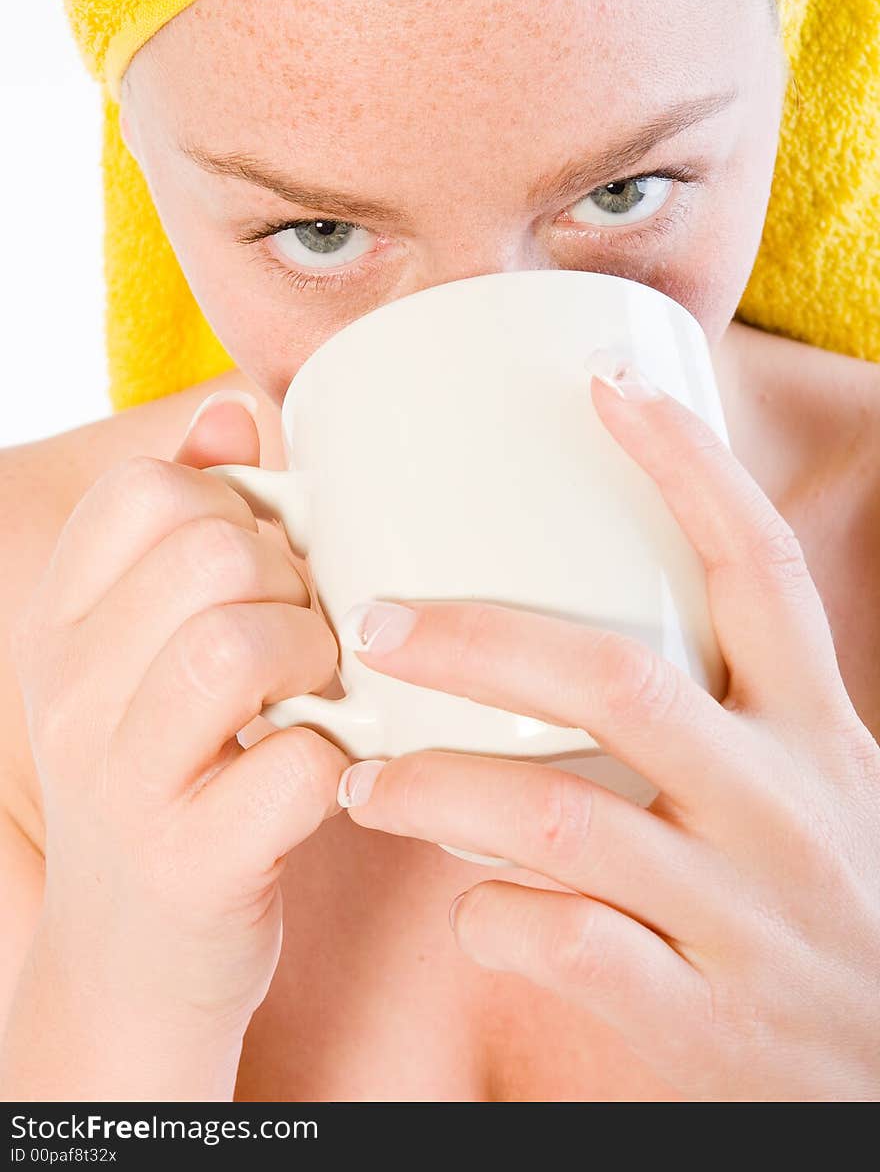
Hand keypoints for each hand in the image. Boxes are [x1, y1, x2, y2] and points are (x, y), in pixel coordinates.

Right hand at [5, 392, 347, 1092]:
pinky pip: (297, 763)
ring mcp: (123, 783)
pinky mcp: (190, 865)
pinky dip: (339, 758)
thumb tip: (236, 412)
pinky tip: (327, 768)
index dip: (238, 507)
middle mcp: (72, 693)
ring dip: (317, 658)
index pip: (149, 487)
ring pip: (241, 644)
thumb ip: (184, 525)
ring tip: (319, 692)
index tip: (262, 565)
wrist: (137, 960)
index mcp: (61, 621)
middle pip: (211, 552)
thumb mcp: (143, 648)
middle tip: (308, 634)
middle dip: (294, 580)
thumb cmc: (170, 772)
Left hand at [336, 355, 879, 1101]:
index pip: (760, 568)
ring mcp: (744, 914)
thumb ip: (714, 706)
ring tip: (366, 781)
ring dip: (438, 791)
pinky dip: (489, 917)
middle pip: (619, 682)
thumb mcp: (800, 780)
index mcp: (814, 728)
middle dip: (478, 640)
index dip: (687, 465)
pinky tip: (466, 905)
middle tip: (373, 621)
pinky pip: (564, 948)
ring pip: (561, 825)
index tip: (604, 383)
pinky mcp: (704, 1019)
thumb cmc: (812, 892)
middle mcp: (787, 805)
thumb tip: (556, 615)